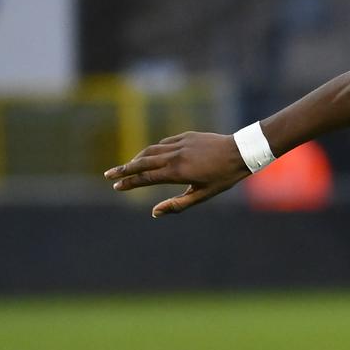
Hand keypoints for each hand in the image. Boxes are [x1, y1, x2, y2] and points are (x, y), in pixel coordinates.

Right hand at [104, 131, 248, 216]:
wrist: (241, 151)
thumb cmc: (224, 178)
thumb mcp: (203, 195)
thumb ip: (178, 204)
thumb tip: (154, 212)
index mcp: (178, 172)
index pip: (146, 178)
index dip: (130, 183)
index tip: (117, 187)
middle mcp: (175, 156)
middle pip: (142, 162)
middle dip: (124, 169)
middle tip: (109, 175)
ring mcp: (179, 144)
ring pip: (151, 150)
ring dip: (136, 158)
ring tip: (127, 167)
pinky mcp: (186, 136)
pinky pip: (164, 142)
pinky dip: (153, 149)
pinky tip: (150, 155)